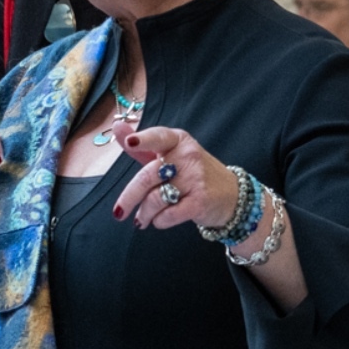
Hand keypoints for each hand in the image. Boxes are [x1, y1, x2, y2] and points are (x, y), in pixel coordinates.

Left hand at [108, 121, 240, 229]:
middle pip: (147, 176)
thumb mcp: (169, 155)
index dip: (143, 140)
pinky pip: (169, 215)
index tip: (130, 142)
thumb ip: (141, 147)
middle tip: (118, 212)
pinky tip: (158, 221)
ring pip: (155, 199)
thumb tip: (117, 127)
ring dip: (144, 213)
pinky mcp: (200, 201)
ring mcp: (196, 178)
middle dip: (128, 198)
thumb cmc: (192, 173)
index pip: (158, 137)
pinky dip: (159, 221)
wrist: (231, 195)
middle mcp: (187, 156)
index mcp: (177, 141)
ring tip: (142, 219)